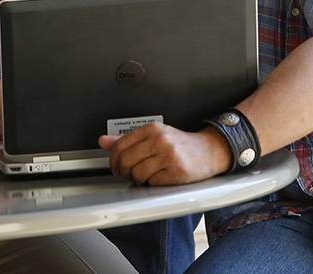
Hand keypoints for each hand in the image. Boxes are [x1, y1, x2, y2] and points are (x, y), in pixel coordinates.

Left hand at [98, 123, 231, 184]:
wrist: (209, 151)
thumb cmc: (180, 144)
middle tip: (127, 173)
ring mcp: (169, 155)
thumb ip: (127, 139)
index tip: (115, 166)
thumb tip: (103, 141)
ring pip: (138, 173)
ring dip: (138, 179)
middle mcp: (160, 139)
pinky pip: (153, 182)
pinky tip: (159, 177)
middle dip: (123, 171)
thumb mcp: (153, 135)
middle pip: (126, 160)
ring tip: (146, 175)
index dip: (113, 160)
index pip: (120, 145)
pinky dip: (153, 183)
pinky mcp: (177, 171)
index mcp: (151, 129)